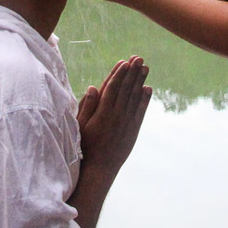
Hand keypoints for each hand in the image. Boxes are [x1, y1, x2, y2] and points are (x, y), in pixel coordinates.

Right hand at [77, 55, 151, 175]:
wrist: (99, 169)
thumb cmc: (85, 146)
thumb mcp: (80, 126)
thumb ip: (87, 106)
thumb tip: (92, 87)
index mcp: (102, 113)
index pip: (112, 88)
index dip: (119, 74)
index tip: (124, 62)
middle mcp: (116, 116)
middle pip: (126, 89)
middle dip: (132, 72)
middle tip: (139, 58)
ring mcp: (126, 123)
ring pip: (135, 97)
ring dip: (140, 81)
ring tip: (145, 67)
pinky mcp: (133, 130)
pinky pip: (140, 111)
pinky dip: (145, 99)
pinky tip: (148, 88)